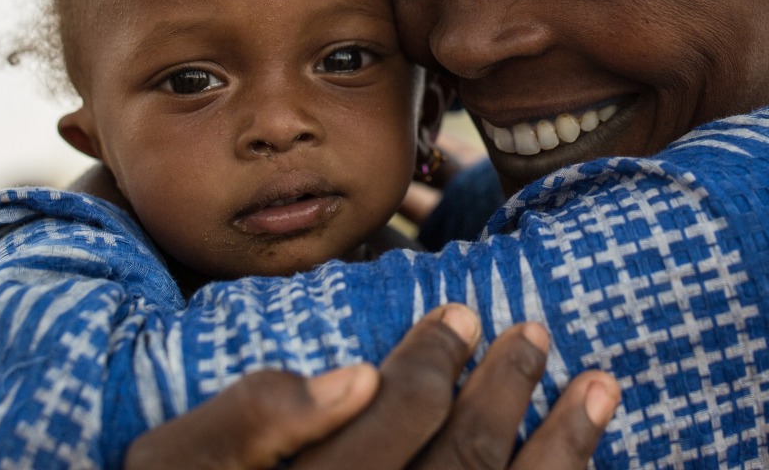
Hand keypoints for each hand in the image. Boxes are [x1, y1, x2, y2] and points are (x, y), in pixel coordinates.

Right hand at [122, 305, 616, 469]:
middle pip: (466, 468)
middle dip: (510, 393)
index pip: (398, 421)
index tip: (461, 314)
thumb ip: (248, 419)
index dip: (437, 361)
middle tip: (535, 335)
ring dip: (564, 451)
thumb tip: (350, 377)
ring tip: (599, 392)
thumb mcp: (169, 467)